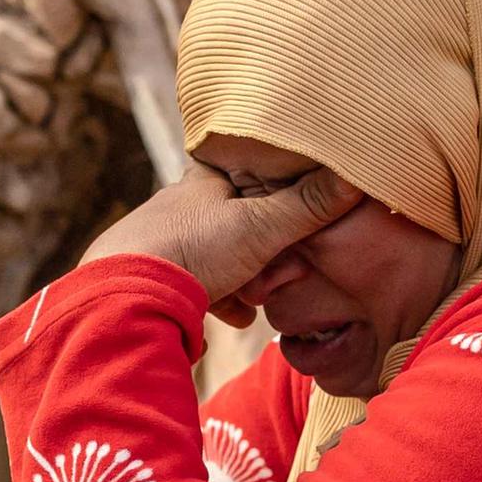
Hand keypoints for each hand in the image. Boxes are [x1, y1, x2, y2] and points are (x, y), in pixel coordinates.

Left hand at [82, 163, 357, 317]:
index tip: (291, 198)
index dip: (269, 179)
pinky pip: (197, 286)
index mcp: (202, 179)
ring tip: (259, 300)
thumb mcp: (262, 226)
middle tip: (281, 267)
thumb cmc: (193, 250)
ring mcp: (163, 242)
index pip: (241, 164)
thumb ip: (309, 206)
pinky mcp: (153, 279)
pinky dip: (219, 300)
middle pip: (233, 217)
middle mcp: (179, 205)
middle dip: (262, 245)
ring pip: (217, 255)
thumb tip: (357, 177)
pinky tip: (235, 318)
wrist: (125, 297)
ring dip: (243, 278)